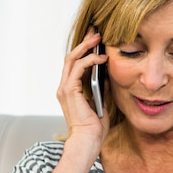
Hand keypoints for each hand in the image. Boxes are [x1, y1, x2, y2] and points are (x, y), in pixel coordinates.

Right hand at [56, 28, 109, 142]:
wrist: (88, 141)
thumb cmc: (95, 128)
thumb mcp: (101, 103)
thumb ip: (101, 89)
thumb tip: (107, 75)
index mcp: (71, 90)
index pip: (75, 64)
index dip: (84, 50)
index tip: (95, 39)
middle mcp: (64, 87)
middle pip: (71, 57)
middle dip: (84, 42)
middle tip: (96, 31)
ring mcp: (65, 88)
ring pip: (72, 59)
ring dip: (86, 47)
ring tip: (99, 38)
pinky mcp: (69, 91)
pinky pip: (78, 69)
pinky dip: (90, 60)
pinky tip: (102, 58)